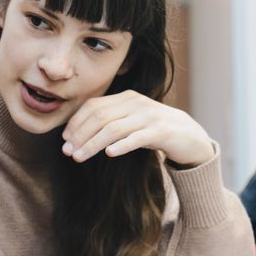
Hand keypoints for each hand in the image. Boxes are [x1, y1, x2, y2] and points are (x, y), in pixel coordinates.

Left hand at [61, 90, 214, 166]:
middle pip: (100, 117)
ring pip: (113, 129)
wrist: (190, 137)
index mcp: (127, 98)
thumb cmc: (155, 131)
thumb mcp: (132, 121)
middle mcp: (136, 103)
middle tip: (68, 152)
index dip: (76, 123)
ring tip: (79, 157)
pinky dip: (121, 145)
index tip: (64, 139)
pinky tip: (109, 154)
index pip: (94, 106)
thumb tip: (77, 133)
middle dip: (80, 135)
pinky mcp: (161, 132)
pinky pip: (136, 138)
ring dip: (93, 144)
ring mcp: (149, 117)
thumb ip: (111, 121)